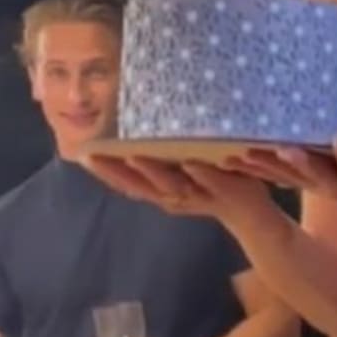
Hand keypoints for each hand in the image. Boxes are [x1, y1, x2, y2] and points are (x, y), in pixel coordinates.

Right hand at [86, 154, 274, 231]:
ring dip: (152, 172)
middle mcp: (175, 198)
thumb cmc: (214, 181)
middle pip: (140, 187)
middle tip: (94, 157)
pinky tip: (190, 163)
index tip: (83, 156)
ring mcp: (199, 197)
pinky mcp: (225, 194)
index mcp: (163, 191)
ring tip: (134, 156)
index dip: (105, 172)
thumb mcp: (184, 168)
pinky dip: (200, 175)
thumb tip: (144, 125)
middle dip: (115, 172)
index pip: (128, 183)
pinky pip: (211, 183)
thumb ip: (165, 156)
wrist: (253, 211)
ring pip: (171, 186)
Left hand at [230, 133, 336, 205]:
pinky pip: (282, 175)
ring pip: (291, 176)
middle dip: (295, 162)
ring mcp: (322, 186)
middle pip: (315, 175)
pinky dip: (260, 169)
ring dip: (266, 166)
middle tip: (276, 149)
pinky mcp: (312, 183)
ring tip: (240, 154)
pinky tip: (236, 159)